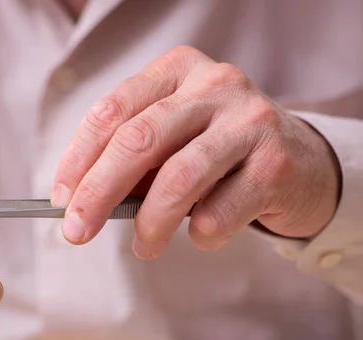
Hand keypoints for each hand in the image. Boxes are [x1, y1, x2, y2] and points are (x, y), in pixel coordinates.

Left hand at [51, 46, 340, 257]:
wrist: (301, 163)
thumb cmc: (219, 152)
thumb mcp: (174, 138)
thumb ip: (133, 157)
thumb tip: (79, 200)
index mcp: (178, 69)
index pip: (112, 111)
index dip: (78, 158)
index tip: (61, 199)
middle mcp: (215, 84)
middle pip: (138, 140)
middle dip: (98, 193)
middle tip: (77, 231)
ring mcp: (250, 120)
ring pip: (178, 178)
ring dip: (149, 224)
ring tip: (145, 246)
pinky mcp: (275, 163)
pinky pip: (217, 213)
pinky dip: (199, 235)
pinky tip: (202, 234)